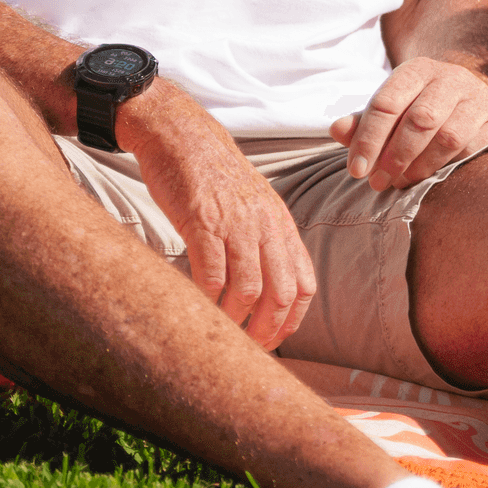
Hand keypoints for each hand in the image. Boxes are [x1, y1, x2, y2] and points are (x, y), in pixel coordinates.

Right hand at [117, 81, 317, 349]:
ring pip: (250, 288)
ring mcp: (237, 224)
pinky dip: (208, 298)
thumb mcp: (252, 208)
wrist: (182, 136)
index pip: (304, 284)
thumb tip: (262, 289)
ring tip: (220, 336)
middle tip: (247, 351)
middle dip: (268, 331)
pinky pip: (212, 271)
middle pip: (283, 293)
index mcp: (281, 226)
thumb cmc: (212, 178)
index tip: (273, 341)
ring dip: (236, 321)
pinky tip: (197, 308)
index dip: (292, 320)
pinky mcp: (203, 220)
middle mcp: (267, 227)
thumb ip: (260, 243)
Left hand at [331, 57, 487, 192]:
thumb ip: (363, 123)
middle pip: (420, 120)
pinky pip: (477, 148)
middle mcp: (452, 77)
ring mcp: (481, 97)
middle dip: (395, 156)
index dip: (368, 140)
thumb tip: (337, 130)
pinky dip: (453, 168)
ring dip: (422, 166)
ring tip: (405, 182)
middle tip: (379, 182)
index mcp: (418, 70)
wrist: (472, 103)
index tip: (356, 171)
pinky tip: (436, 179)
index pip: (387, 103)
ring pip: (450, 136)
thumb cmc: (420, 111)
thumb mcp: (391, 113)